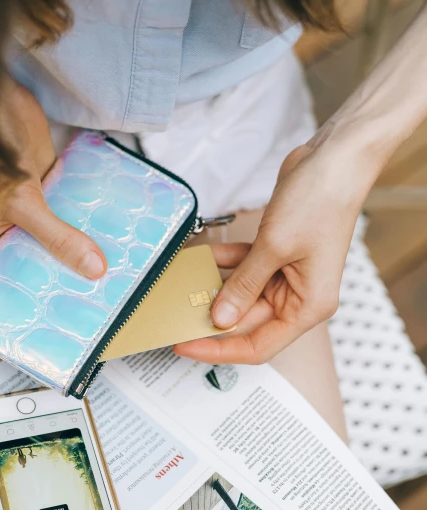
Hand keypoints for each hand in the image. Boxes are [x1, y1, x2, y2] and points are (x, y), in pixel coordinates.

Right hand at [0, 83, 106, 278]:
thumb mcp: (23, 205)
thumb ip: (58, 237)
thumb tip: (94, 269)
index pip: (20, 280)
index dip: (47, 294)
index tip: (79, 309)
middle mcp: (9, 234)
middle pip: (46, 262)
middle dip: (73, 272)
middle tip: (106, 293)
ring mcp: (32, 214)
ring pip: (63, 240)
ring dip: (85, 249)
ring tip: (116, 272)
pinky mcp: (49, 195)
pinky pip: (72, 216)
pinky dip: (88, 224)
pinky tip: (112, 237)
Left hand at [175, 138, 377, 364]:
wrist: (335, 159)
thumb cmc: (320, 201)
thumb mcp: (274, 247)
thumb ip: (244, 286)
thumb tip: (220, 318)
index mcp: (308, 307)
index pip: (258, 345)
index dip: (220, 351)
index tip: (187, 345)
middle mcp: (299, 296)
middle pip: (246, 322)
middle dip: (212, 317)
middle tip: (175, 315)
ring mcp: (287, 275)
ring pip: (241, 295)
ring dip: (214, 288)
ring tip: (182, 288)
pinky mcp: (276, 254)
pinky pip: (243, 268)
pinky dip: (223, 262)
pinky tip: (202, 257)